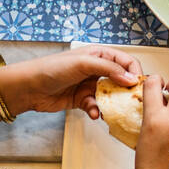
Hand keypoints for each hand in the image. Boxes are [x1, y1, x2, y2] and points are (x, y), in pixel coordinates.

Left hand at [0, 47, 141, 118]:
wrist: (29, 87)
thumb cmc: (52, 69)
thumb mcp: (84, 63)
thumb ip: (109, 69)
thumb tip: (131, 79)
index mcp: (99, 55)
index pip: (126, 61)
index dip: (135, 73)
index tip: (138, 86)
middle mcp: (97, 69)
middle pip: (121, 80)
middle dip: (126, 92)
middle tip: (130, 102)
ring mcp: (90, 85)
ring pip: (110, 96)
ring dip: (111, 104)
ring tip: (109, 109)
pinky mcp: (82, 99)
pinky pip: (97, 107)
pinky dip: (96, 111)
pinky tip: (93, 113)